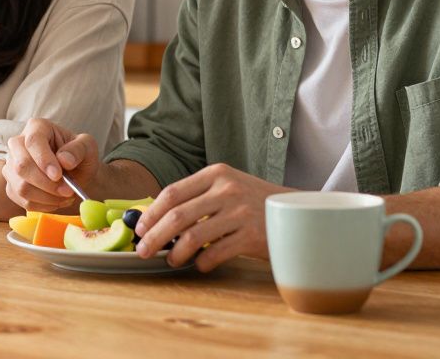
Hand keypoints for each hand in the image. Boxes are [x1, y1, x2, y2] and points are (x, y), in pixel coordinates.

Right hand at [3, 118, 99, 210]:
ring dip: (47, 197)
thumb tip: (64, 160)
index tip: (58, 175)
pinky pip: (22, 201)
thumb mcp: (87, 146)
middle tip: (68, 191)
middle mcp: (18, 144)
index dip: (43, 160)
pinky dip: (43, 205)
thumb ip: (78, 149)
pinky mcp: (12, 186)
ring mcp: (11, 166)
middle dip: (46, 183)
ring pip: (21, 187)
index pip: (32, 141)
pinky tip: (57, 200)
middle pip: (21, 166)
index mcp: (37, 127)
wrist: (74, 171)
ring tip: (66, 195)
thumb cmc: (79, 154)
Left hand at [134, 163, 292, 272]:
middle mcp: (227, 189)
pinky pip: (215, 253)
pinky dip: (202, 262)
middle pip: (177, 215)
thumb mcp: (229, 188)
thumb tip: (158, 218)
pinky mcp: (252, 236)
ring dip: (176, 253)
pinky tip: (201, 265)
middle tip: (143, 250)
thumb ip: (199, 197)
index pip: (172, 193)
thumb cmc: (256, 203)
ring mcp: (240, 212)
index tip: (140, 228)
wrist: (300, 212)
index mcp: (217, 174)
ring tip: (172, 260)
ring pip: (193, 236)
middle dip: (154, 236)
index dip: (151, 213)